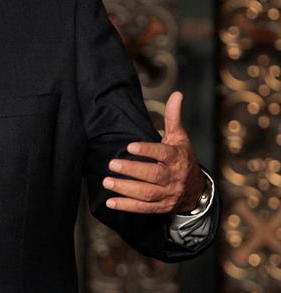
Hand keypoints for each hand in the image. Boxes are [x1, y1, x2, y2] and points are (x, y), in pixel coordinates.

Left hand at [102, 91, 205, 213]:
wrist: (196, 190)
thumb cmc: (182, 158)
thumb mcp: (179, 137)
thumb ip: (173, 117)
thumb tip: (177, 94)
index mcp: (177, 158)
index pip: (162, 154)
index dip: (147, 151)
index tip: (129, 146)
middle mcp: (174, 177)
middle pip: (153, 175)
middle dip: (132, 170)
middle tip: (112, 164)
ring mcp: (168, 194)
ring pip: (146, 193)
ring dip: (125, 189)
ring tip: (107, 181)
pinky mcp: (161, 207)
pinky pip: (143, 208)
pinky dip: (127, 206)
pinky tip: (111, 202)